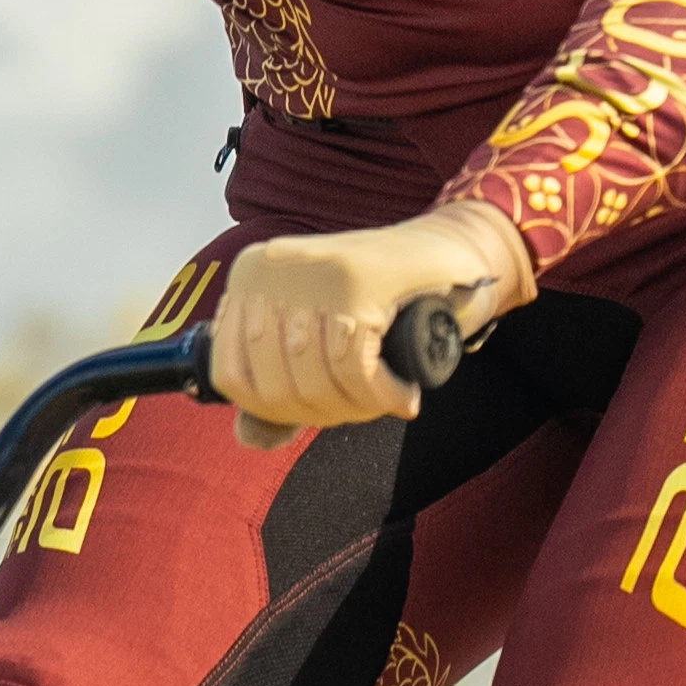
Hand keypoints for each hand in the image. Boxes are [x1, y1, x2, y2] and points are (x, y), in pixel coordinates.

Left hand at [209, 199, 534, 448]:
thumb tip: (249, 437)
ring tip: (384, 396)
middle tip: (363, 404)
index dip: (280, 411)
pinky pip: (354, 369)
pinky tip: (401, 393)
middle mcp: (269, 266)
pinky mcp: (355, 279)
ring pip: (314, 380)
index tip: (323, 408)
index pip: (231, 376)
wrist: (454, 248)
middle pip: (275, 385)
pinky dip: (381, 395)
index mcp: (248, 275)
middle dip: (325, 412)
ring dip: (358, 406)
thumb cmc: (383, 298)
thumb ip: (279, 387)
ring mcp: (310, 269)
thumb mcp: (320, 340)